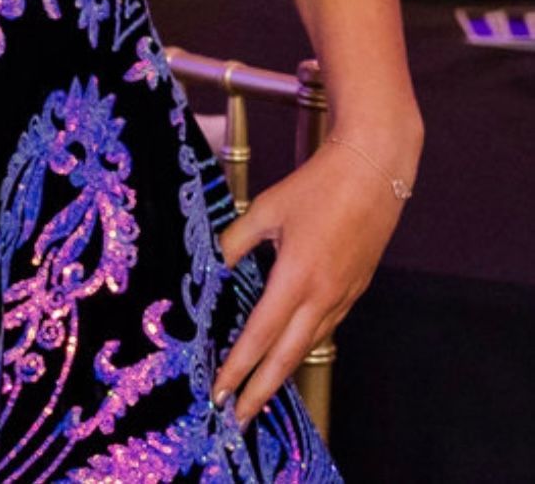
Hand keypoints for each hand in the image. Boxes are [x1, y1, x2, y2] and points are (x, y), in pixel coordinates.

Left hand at [212, 137, 410, 424]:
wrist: (374, 171)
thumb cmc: (318, 185)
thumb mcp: (267, 208)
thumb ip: (237, 241)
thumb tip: (215, 264)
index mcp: (297, 277)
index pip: (260, 335)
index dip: (238, 366)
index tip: (220, 391)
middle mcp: (323, 296)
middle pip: (288, 357)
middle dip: (261, 390)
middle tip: (238, 417)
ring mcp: (344, 295)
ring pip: (309, 345)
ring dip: (284, 371)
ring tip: (261, 390)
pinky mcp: (357, 289)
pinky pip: (327, 327)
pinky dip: (306, 345)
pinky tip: (292, 349)